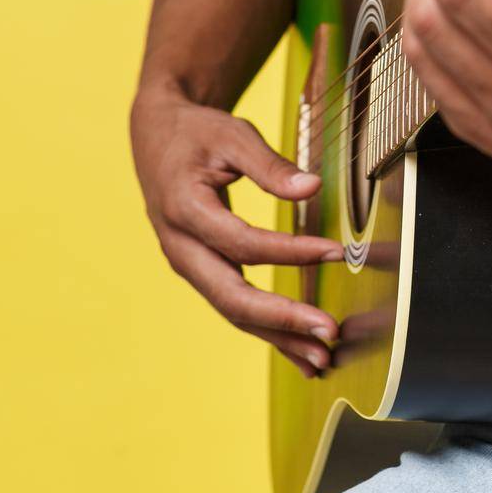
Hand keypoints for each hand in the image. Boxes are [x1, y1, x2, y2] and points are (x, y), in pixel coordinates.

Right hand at [130, 86, 341, 376]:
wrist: (155, 136)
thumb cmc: (196, 132)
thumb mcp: (231, 134)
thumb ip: (270, 165)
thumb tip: (312, 188)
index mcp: (184, 209)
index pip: (243, 243)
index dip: (290, 251)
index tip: (335, 251)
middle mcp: (180, 247)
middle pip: (232, 296)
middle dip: (282, 319)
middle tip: (329, 331)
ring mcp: (187, 264)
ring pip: (232, 311)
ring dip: (278, 337)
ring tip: (321, 359)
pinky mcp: (200, 271)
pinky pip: (233, 305)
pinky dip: (266, 329)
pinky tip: (298, 349)